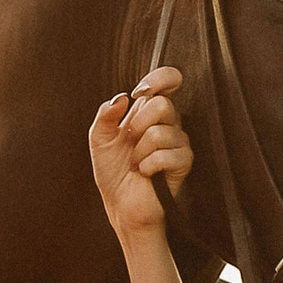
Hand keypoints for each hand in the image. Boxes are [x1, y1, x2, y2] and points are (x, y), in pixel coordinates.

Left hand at [88, 64, 195, 242]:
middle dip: (138, 125)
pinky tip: (146, 173)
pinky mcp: (183, 163)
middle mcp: (167, 123)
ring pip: (160, 132)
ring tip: (137, 163)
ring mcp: (178, 143)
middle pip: (163, 104)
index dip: (160, 78)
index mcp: (148, 112)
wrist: (120, 205)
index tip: (140, 91)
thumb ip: (105, 115)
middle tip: (129, 142)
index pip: (168, 81)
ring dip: (140, 152)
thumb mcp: (99, 139)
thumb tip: (121, 98)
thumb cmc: (113, 172)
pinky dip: (149, 166)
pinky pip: (166, 155)